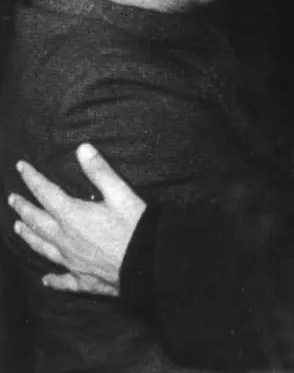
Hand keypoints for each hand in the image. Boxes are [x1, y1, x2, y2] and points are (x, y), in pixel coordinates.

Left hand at [8, 143, 146, 294]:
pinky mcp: (83, 279)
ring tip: (18, 228)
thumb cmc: (135, 227)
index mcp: (72, 216)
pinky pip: (62, 279)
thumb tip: (82, 148)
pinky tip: (46, 280)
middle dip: (24, 208)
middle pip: (37, 221)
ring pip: (42, 247)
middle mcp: (65, 239)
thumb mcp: (120, 193)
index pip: (46, 193)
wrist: (146, 262)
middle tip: (12, 198)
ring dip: (29, 236)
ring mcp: (72, 261)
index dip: (32, 178)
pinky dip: (53, 279)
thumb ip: (100, 171)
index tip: (21, 167)